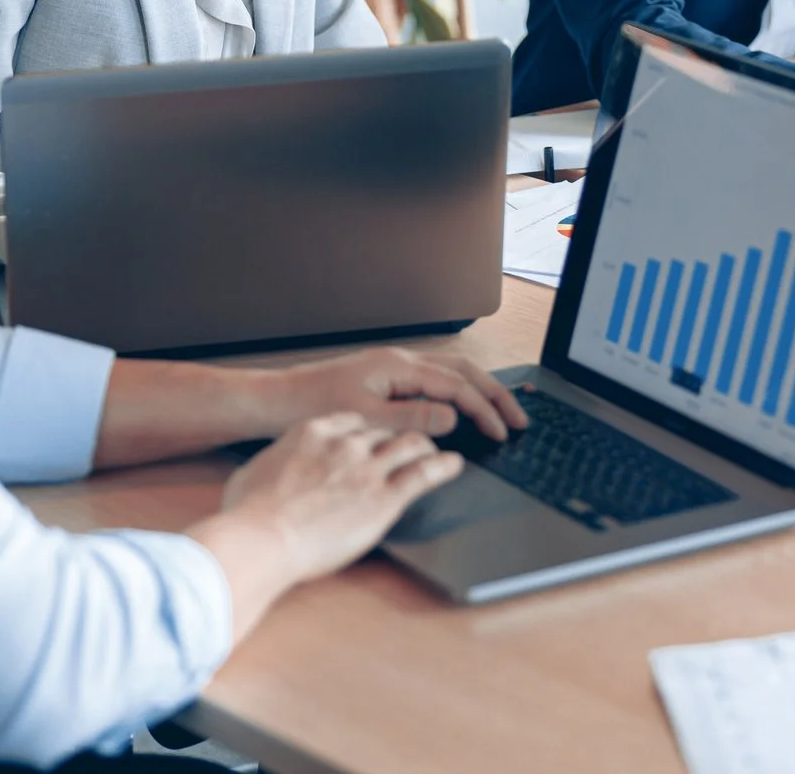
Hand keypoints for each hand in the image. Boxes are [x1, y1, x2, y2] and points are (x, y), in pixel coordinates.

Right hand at [199, 412, 460, 591]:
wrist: (261, 537)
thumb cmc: (248, 514)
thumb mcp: (253, 474)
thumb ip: (273, 465)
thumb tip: (266, 473)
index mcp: (314, 432)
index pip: (353, 421)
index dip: (367, 428)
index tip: (372, 434)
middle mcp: (346, 444)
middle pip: (384, 429)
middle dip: (398, 434)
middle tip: (410, 441)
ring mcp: (368, 469)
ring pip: (410, 443)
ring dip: (426, 445)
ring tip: (437, 449)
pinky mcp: (385, 498)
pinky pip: (424, 474)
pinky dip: (443, 467)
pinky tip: (454, 466)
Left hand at [269, 346, 527, 442]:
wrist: (275, 401)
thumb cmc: (312, 407)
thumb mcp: (366, 418)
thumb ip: (412, 418)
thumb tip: (454, 416)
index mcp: (399, 366)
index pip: (457, 386)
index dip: (484, 410)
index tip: (503, 433)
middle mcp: (400, 361)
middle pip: (463, 371)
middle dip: (495, 394)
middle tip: (519, 418)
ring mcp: (393, 368)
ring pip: (451, 373)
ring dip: (479, 391)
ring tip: (501, 411)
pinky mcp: (385, 380)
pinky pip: (434, 381)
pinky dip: (457, 393)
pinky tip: (462, 410)